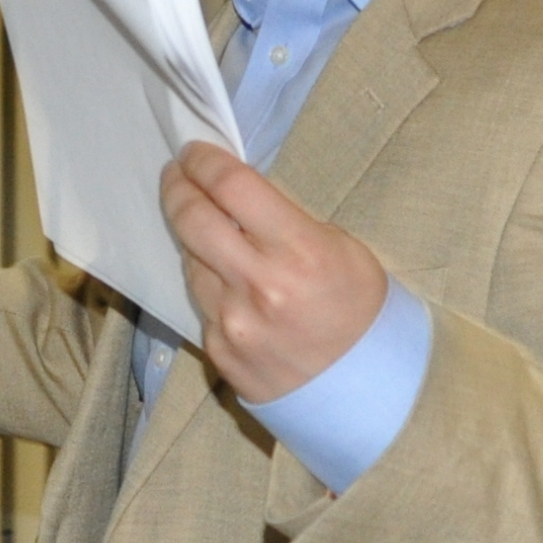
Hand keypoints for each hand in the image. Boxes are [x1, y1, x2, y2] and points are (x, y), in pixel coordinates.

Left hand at [162, 139, 385, 402]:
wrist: (365, 390)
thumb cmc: (361, 311)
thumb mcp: (341, 249)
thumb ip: (285, 222)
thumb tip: (235, 199)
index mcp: (298, 251)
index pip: (231, 187)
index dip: (205, 162)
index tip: (194, 152)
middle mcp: (258, 286)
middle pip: (192, 219)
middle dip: (178, 188)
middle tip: (177, 176)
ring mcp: (233, 322)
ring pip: (191, 263)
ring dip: (196, 244)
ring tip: (212, 236)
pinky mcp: (219, 352)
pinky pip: (202, 305)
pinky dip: (211, 289)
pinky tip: (231, 289)